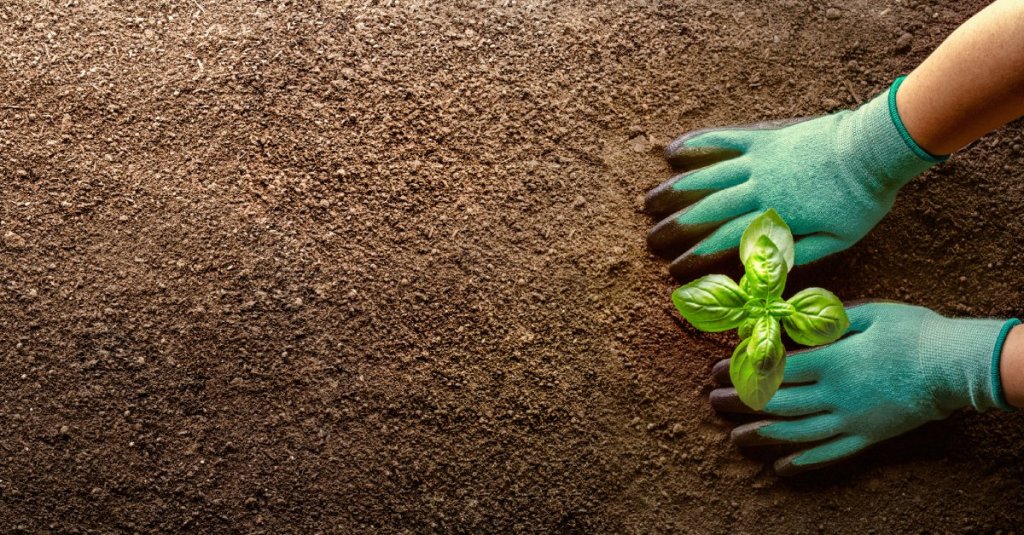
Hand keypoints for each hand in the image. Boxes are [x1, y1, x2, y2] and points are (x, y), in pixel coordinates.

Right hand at [645, 79, 940, 279]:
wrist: (875, 148)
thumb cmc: (861, 199)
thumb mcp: (837, 240)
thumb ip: (800, 255)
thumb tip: (764, 271)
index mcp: (775, 216)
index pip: (726, 240)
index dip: (697, 256)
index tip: (674, 270)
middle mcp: (758, 187)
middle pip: (707, 209)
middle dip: (675, 228)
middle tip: (649, 240)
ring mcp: (758, 160)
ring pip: (706, 175)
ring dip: (674, 190)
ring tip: (648, 202)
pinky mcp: (763, 138)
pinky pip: (723, 140)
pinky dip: (697, 145)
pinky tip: (672, 151)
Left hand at [710, 302, 1017, 474]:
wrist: (955, 366)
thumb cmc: (913, 331)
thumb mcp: (867, 313)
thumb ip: (826, 321)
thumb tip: (790, 320)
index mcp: (832, 360)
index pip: (775, 368)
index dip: (742, 370)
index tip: (716, 370)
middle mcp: (835, 394)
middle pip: (779, 402)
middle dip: (742, 402)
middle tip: (714, 402)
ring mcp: (851, 419)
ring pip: (798, 432)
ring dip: (762, 435)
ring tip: (736, 438)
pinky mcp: (868, 436)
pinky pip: (830, 454)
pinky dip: (804, 461)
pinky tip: (782, 467)